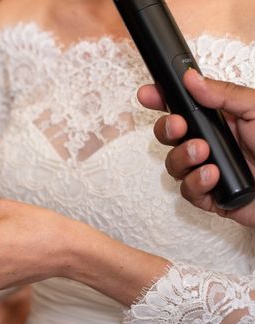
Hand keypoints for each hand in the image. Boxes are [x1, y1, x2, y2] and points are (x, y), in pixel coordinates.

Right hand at [137, 69, 254, 225]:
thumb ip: (224, 95)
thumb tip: (191, 79)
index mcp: (223, 121)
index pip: (184, 108)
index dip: (163, 100)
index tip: (148, 94)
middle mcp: (213, 145)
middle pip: (170, 136)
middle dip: (166, 130)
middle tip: (178, 126)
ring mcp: (209, 171)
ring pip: (174, 165)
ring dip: (182, 157)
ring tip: (203, 154)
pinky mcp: (211, 198)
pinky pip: (187, 191)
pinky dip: (195, 182)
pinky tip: (213, 175)